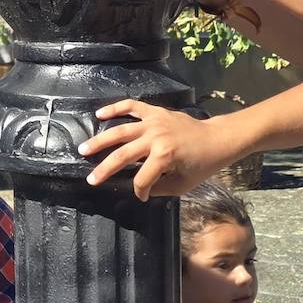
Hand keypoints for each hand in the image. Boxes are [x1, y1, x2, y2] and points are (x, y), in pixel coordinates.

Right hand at [79, 101, 244, 199]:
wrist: (217, 139)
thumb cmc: (203, 164)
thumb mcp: (184, 184)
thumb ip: (159, 187)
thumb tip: (140, 187)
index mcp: (164, 157)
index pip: (141, 178)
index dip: (139, 190)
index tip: (141, 196)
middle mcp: (155, 138)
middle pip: (123, 155)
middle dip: (105, 169)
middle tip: (91, 178)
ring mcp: (153, 122)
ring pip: (119, 131)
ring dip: (100, 141)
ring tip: (84, 149)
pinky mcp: (154, 111)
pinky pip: (131, 107)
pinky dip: (114, 109)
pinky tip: (99, 115)